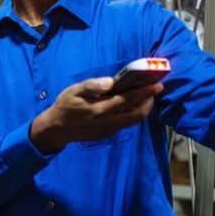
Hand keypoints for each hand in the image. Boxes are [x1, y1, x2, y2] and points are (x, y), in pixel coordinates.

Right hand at [30, 77, 163, 153]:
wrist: (57, 128)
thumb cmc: (65, 105)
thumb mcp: (74, 91)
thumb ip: (92, 86)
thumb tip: (110, 82)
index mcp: (100, 109)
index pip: (128, 100)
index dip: (144, 93)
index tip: (156, 85)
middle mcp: (108, 122)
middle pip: (137, 114)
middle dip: (149, 101)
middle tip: (155, 88)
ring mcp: (109, 130)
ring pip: (133, 120)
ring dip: (143, 108)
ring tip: (147, 95)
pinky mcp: (108, 133)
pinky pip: (126, 123)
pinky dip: (133, 113)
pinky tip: (131, 104)